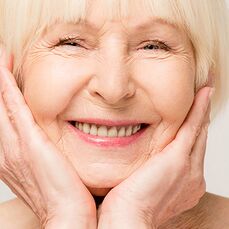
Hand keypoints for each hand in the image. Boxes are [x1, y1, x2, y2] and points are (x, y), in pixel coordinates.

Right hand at [0, 49, 96, 227]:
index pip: (4, 117)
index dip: (2, 96)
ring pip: (2, 105)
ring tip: (0, 59)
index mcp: (13, 155)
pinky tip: (5, 71)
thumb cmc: (61, 193)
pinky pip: (14, 109)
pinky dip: (8, 90)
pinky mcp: (29, 143)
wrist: (67, 214)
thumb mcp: (48, 168)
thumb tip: (48, 140)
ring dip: (0, 80)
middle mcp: (8, 148)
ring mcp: (15, 145)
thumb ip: (44, 151)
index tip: (5, 77)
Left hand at [98, 86, 211, 228]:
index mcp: (184, 183)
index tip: (188, 116)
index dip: (190, 131)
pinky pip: (192, 128)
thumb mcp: (143, 184)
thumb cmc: (129, 205)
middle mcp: (192, 176)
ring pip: (197, 132)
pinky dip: (199, 110)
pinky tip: (203, 94)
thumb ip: (149, 170)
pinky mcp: (179, 159)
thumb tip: (142, 161)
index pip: (189, 150)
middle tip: (201, 97)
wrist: (127, 219)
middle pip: (197, 139)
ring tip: (204, 93)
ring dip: (200, 111)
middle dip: (199, 118)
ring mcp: (188, 167)